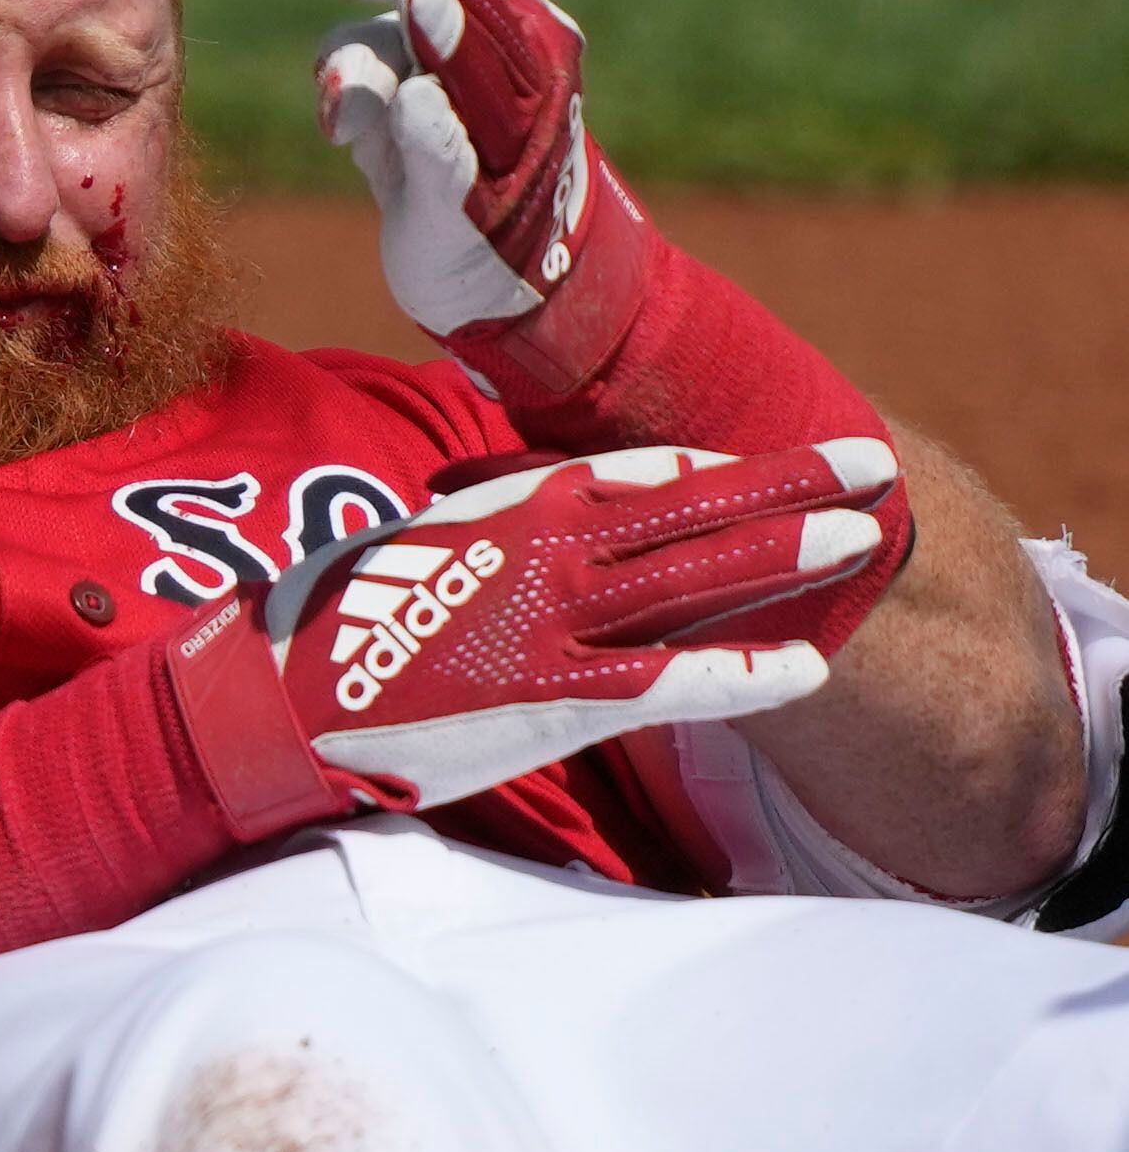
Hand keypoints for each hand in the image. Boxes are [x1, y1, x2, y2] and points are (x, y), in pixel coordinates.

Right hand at [166, 438, 899, 830]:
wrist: (281, 688)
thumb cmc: (335, 625)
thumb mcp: (415, 552)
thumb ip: (480, 535)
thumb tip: (503, 519)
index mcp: (509, 508)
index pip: (634, 473)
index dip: (715, 464)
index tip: (776, 457)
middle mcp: (545, 548)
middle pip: (691, 506)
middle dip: (785, 481)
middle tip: (871, 461)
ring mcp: (553, 618)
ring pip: (695, 575)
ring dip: (784, 555)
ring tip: (866, 540)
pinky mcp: (552, 694)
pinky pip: (668, 679)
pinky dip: (741, 673)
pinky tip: (808, 669)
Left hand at [242, 0, 653, 396]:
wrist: (507, 279)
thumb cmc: (443, 164)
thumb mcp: (392, 105)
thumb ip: (358, 63)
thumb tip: (327, 71)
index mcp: (491, 24)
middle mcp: (517, 63)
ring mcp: (510, 131)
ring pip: (466, 71)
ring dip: (442, 36)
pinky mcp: (484, 200)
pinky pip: (456, 158)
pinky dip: (438, 130)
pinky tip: (420, 102)